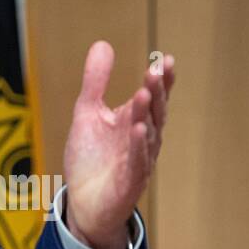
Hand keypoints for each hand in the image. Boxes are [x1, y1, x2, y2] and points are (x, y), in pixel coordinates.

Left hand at [62, 41, 174, 248]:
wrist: (83, 203)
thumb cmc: (91, 160)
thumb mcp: (88, 113)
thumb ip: (96, 82)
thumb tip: (104, 45)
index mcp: (134, 121)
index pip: (153, 97)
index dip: (161, 80)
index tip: (165, 59)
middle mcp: (142, 140)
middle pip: (154, 113)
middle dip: (157, 91)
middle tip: (156, 70)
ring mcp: (138, 161)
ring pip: (148, 135)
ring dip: (147, 114)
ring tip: (145, 92)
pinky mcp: (129, 182)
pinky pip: (137, 162)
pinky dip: (139, 147)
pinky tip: (139, 130)